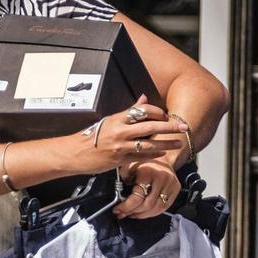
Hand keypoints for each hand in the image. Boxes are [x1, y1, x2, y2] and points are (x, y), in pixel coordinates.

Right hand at [56, 99, 186, 176]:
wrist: (74, 152)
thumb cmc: (91, 136)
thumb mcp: (110, 120)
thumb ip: (129, 111)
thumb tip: (143, 99)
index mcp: (118, 118)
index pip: (143, 110)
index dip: (158, 112)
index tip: (166, 115)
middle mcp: (120, 131)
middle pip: (150, 125)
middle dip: (170, 126)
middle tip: (183, 127)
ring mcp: (120, 146)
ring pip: (149, 143)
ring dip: (166, 143)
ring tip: (178, 143)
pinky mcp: (120, 159)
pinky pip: (140, 156)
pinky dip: (153, 155)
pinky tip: (162, 154)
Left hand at [115, 157, 181, 219]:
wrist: (161, 156)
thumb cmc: (143, 162)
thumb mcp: (128, 166)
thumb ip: (123, 179)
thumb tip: (118, 198)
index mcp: (148, 172)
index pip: (138, 197)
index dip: (126, 207)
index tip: (117, 210)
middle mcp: (162, 178)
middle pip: (147, 205)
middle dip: (133, 212)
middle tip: (122, 214)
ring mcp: (171, 184)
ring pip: (157, 209)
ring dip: (142, 215)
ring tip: (131, 214)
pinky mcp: (176, 189)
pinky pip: (164, 207)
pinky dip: (152, 213)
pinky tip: (143, 212)